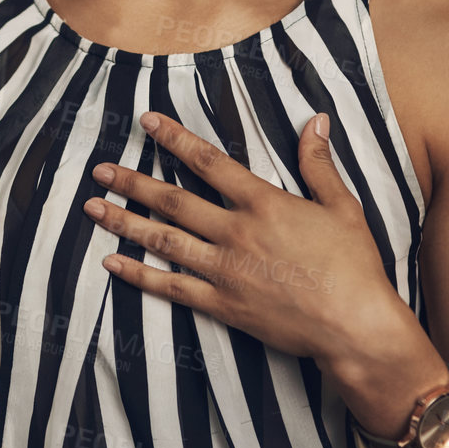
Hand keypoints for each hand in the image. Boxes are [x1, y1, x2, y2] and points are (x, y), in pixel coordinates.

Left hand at [84, 110, 400, 366]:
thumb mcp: (342, 206)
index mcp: (263, 203)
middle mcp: (236, 233)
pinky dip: (139, 275)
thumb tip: (315, 120)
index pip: (208, 162)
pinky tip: (113, 264)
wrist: (355, 327)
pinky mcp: (223, 305)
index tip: (147, 122)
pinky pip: (172, 287)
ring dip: (124, 223)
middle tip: (100, 170)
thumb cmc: (354, 266)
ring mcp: (225, 271)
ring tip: (93, 209)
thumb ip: (318, 163)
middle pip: (172, 201)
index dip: (175, 139)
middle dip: (132, 183)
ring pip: (163, 241)